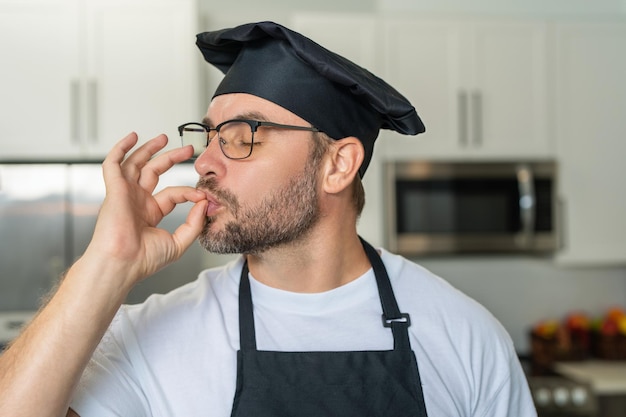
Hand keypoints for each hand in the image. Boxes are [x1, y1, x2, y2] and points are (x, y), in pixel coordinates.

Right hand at [82, 132, 207, 288]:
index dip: (188, 192)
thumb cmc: (144, 260)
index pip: (172, 194)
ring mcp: (125, 194)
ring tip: (164, 137)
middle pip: (154, 172)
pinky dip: (120, 149)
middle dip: (170, 158)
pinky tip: (132, 137)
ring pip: (135, 163)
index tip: (202, 195)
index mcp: (150, 213)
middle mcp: (137, 200)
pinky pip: (113, 164)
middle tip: (188, 149)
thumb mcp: (179, 242)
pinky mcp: (114, 190)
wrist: (123, 264)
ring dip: (148, 149)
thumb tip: (204, 203)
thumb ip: (194, 223)